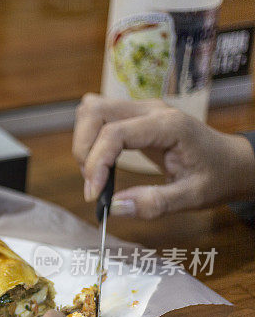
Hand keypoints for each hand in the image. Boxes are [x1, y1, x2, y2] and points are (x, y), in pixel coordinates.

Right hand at [73, 93, 254, 218]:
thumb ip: (154, 204)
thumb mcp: (192, 197)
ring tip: (95, 173)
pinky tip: (101, 162)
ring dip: (84, 142)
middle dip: (83, 149)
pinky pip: (99, 117)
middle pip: (95, 112)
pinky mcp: (135, 116)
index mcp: (168, 125)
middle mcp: (152, 110)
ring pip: (92, 110)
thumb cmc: (217, 177)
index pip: (115, 133)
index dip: (96, 163)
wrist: (232, 163)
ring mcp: (142, 109)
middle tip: (92, 183)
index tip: (94, 194)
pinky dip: (90, 139)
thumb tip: (114, 207)